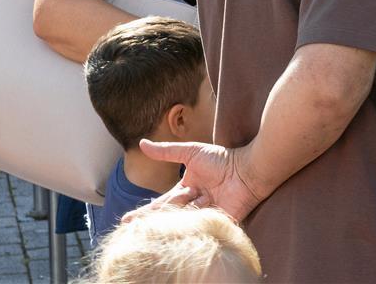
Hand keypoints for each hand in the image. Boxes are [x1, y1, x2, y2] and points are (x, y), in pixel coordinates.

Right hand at [125, 139, 267, 223]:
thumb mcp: (191, 152)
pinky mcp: (218, 223)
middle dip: (154, 221)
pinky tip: (180, 232)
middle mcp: (194, 204)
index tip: (127, 220)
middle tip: (134, 229)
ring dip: (175, 218)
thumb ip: (167, 151)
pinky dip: (192, 228)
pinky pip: (201, 228)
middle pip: (170, 215)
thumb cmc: (223, 159)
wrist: (248, 169)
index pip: (163, 203)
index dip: (146, 212)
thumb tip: (141, 143)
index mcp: (187, 189)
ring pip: (183, 221)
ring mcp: (205, 215)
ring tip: (161, 221)